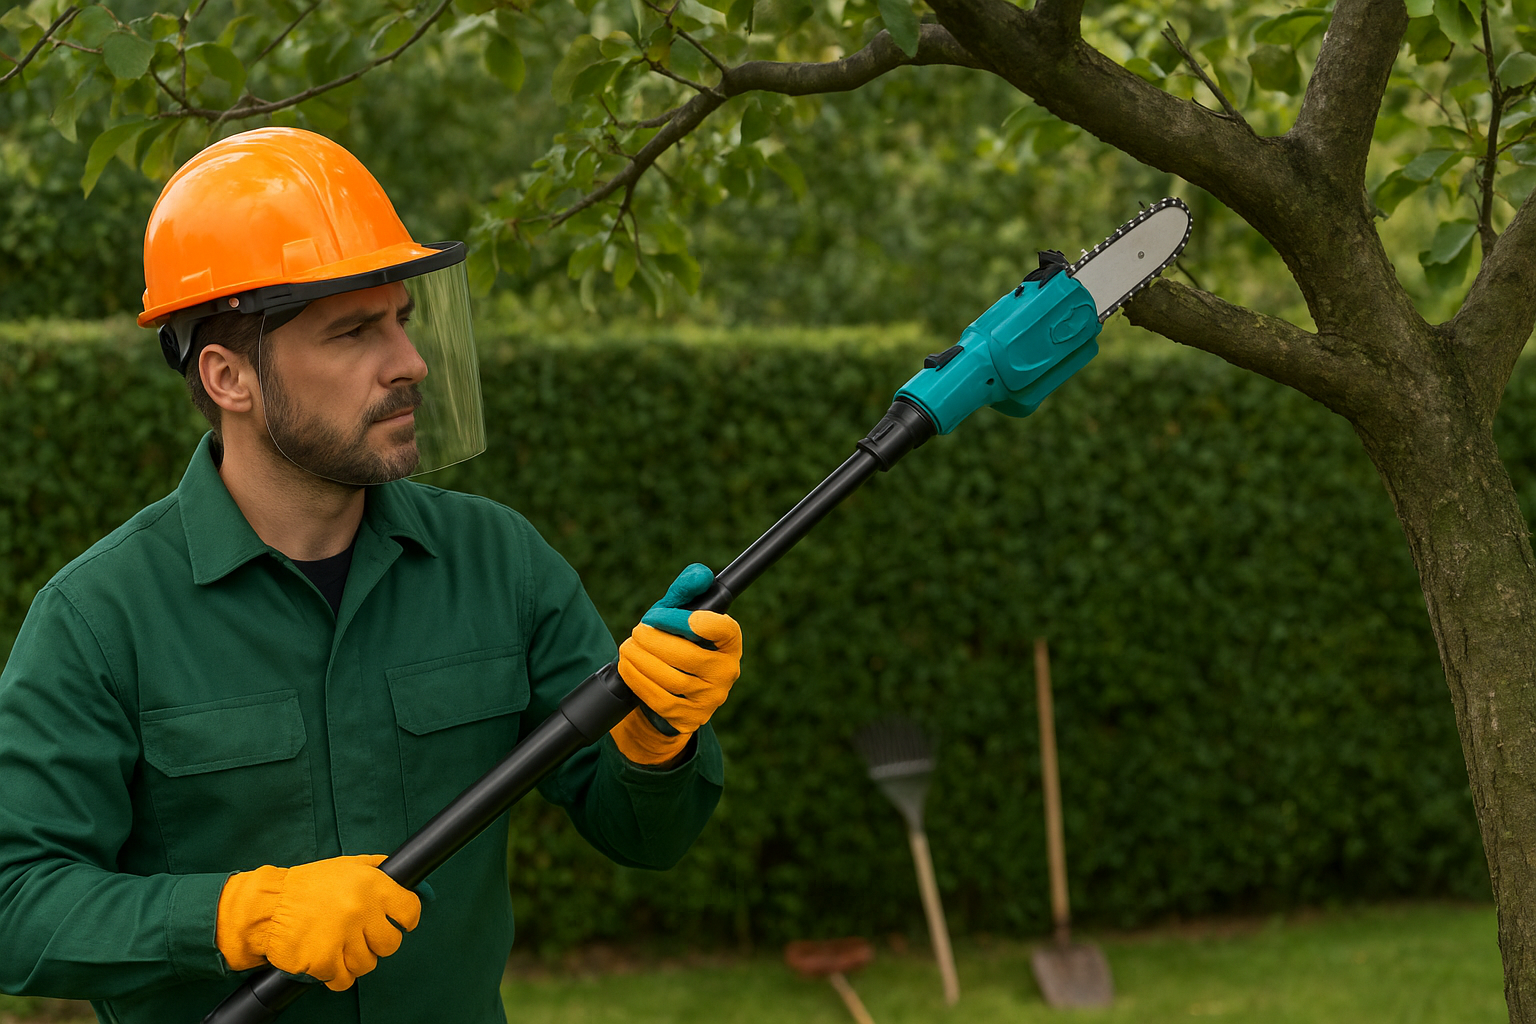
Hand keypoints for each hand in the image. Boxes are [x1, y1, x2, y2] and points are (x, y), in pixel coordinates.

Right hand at [216, 854, 420, 990]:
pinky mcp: (324, 961)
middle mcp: (362, 910)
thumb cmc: (309, 885)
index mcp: (373, 885)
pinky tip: (327, 960)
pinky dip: (336, 974)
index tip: (397, 923)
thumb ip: (377, 870)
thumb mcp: (348, 866)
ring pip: (368, 965)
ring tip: (340, 946)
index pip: (410, 911)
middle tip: (360, 936)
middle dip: (377, 942)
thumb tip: (403, 877)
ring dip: (355, 959)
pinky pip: (344, 980)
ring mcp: (343, 937)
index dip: (404, 920)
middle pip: (391, 944)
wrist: (269, 906)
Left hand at [611, 563, 742, 764]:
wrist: (672, 689)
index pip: (724, 630)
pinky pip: (661, 700)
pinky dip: (639, 681)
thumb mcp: (679, 615)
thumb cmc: (678, 643)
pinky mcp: (689, 717)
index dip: (699, 621)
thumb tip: (699, 574)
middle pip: (689, 656)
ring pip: (672, 679)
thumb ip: (686, 591)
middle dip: (655, 640)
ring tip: (628, 647)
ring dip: (642, 660)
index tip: (667, 615)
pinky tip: (628, 667)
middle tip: (638, 630)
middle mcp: (726, 672)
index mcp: (730, 643)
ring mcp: (709, 699)